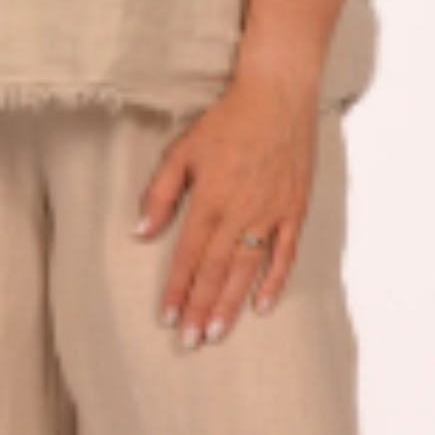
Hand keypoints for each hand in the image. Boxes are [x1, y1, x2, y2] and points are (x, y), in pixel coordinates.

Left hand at [136, 73, 320, 349]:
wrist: (279, 93)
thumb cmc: (228, 120)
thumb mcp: (183, 150)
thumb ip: (160, 193)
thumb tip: (139, 232)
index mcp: (210, 199)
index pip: (188, 256)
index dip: (177, 289)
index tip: (168, 318)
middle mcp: (240, 211)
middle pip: (215, 271)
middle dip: (201, 308)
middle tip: (190, 341)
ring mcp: (270, 213)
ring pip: (247, 269)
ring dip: (230, 304)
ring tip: (216, 333)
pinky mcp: (294, 210)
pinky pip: (285, 254)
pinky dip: (275, 282)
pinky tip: (262, 307)